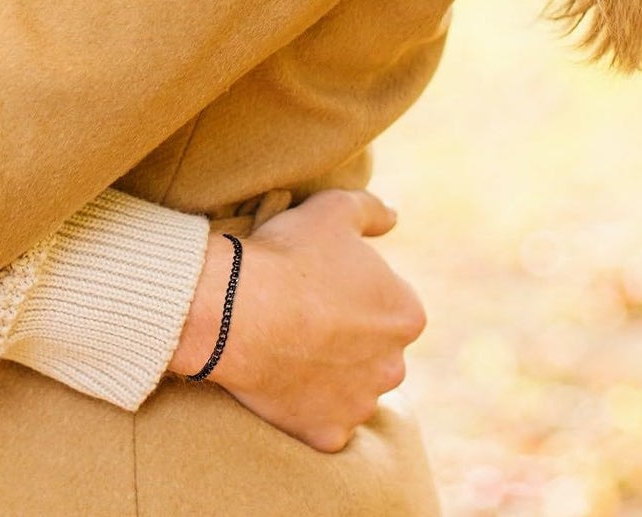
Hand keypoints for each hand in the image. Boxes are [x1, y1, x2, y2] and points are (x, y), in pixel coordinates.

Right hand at [169, 189, 423, 452]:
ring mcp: (361, 403)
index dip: (351, 289)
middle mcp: (396, 365)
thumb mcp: (331, 208)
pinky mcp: (328, 433)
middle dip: (347, 336)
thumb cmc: (286, 255)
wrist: (235, 307)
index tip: (317, 281)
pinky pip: (322, 423)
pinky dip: (306, 407)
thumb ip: (371, 209)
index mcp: (406, 313)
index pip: (388, 302)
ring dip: (329, 372)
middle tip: (301, 313)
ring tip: (286, 343)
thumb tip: (394, 216)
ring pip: (351, 387)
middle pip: (374, 348)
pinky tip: (280, 379)